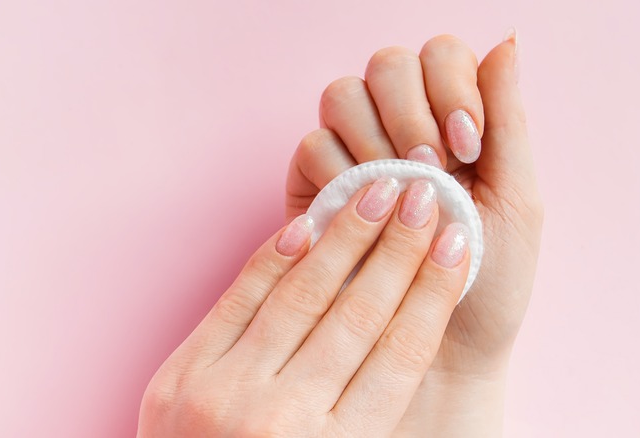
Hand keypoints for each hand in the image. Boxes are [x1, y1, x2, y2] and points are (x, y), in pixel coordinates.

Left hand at [138, 176, 472, 435]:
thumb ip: (370, 408)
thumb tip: (408, 318)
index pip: (401, 353)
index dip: (435, 290)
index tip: (458, 243)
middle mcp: (284, 423)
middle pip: (359, 314)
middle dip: (399, 248)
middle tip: (427, 195)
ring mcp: (225, 395)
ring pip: (302, 296)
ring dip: (346, 237)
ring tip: (378, 190)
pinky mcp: (181, 375)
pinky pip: (238, 299)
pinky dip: (275, 258)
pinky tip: (308, 223)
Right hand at [285, 32, 542, 434]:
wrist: (440, 348)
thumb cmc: (486, 280)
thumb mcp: (517, 200)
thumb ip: (509, 119)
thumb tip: (506, 41)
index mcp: (452, 121)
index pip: (441, 55)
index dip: (450, 86)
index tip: (468, 145)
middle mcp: (400, 128)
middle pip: (388, 64)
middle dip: (411, 110)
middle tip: (433, 166)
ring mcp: (354, 154)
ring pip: (343, 95)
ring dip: (374, 138)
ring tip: (398, 195)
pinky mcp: (315, 187)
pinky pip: (312, 146)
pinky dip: (339, 173)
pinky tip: (364, 211)